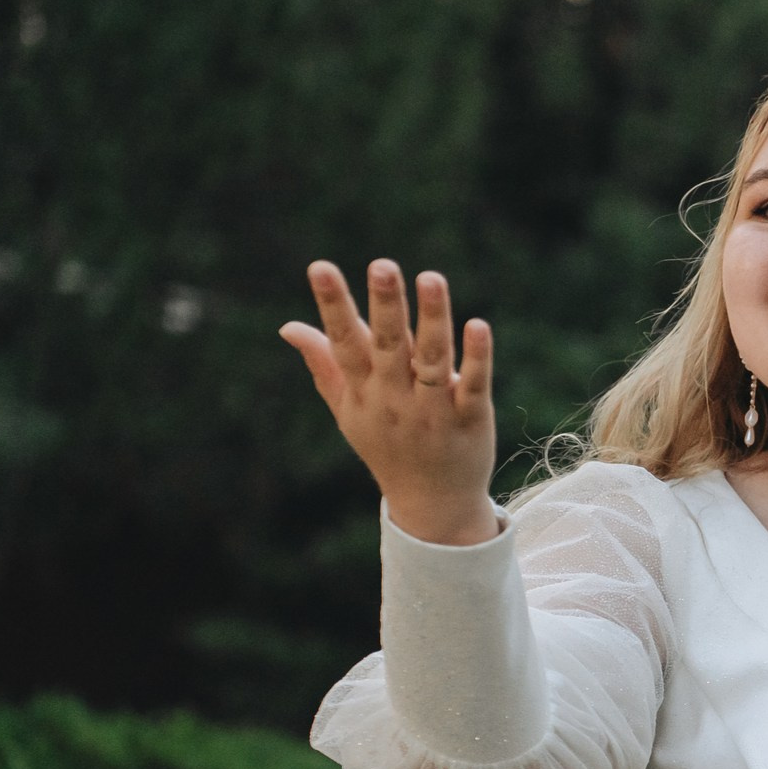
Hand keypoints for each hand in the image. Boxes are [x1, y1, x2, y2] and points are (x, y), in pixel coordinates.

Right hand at [280, 260, 498, 545]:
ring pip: (433, 359)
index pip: (343, 343)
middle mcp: (395, 399)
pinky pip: (473, 384)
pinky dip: (476, 357)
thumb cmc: (387, 446)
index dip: (332, 305)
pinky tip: (478, 325)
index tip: (320, 266)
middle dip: (385, 306)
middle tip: (382, 265)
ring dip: (433, 319)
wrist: (430, 503)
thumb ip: (325, 364)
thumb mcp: (349, 410)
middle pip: (389, 347)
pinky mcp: (471, 419)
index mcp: (363, 392)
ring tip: (431, 277)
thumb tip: (289, 326)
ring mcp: (434, 410)